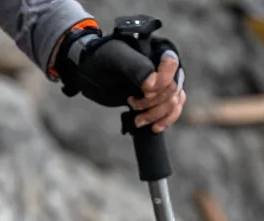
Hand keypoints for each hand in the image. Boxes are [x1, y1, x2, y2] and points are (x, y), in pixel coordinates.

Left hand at [55, 23, 186, 131]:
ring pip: (173, 101)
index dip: (161, 82)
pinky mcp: (158, 97)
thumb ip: (136, 67)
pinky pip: (172, 109)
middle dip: (154, 102)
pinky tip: (154, 128)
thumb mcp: (115, 58)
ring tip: (137, 120)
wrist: (90, 72)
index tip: (144, 90)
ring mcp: (163, 82)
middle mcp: (165, 65)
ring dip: (157, 115)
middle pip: (172, 88)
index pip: (172, 65)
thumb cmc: (101, 59)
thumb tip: (154, 84)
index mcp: (158, 49)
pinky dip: (165, 120)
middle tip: (131, 103)